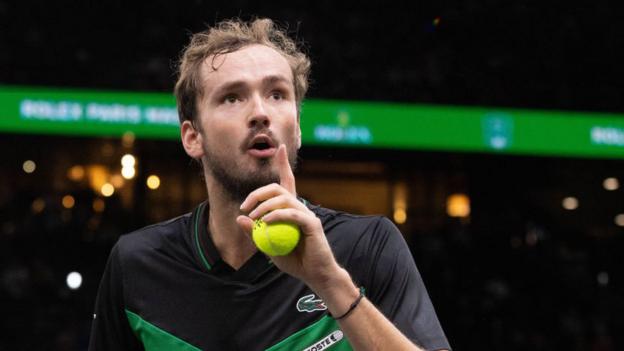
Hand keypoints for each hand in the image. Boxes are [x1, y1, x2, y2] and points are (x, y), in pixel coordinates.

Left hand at [236, 144, 339, 287]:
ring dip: (264, 206)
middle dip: (259, 193)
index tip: (280, 148)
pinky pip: (292, 214)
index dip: (284, 164)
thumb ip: (254, 233)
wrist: (316, 275)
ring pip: (284, 199)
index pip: (287, 182)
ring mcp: (307, 214)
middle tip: (245, 207)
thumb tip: (239, 217)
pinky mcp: (312, 224)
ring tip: (254, 219)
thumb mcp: (267, 247)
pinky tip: (266, 222)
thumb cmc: (294, 261)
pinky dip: (277, 216)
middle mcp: (300, 207)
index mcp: (291, 210)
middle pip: (278, 189)